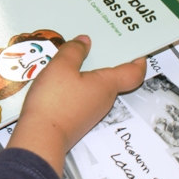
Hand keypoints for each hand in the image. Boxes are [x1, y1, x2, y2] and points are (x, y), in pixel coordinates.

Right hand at [7, 35, 145, 176]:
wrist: (41, 137)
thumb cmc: (55, 100)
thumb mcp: (61, 66)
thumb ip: (74, 51)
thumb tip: (85, 41)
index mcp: (106, 85)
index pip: (134, 73)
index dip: (138, 60)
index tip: (136, 49)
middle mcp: (103, 99)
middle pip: (113, 78)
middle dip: (107, 60)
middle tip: (97, 42)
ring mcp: (90, 111)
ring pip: (95, 86)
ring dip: (88, 71)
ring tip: (73, 55)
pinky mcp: (77, 117)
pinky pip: (82, 95)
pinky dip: (77, 83)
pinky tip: (60, 77)